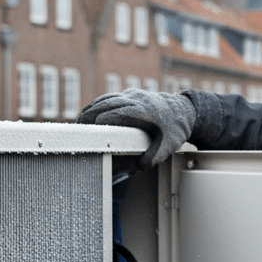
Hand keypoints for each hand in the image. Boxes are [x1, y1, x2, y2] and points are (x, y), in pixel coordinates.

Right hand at [76, 90, 196, 167]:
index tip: (93, 130)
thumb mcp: (169, 145)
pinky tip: (87, 114)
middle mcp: (137, 100)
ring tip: (77, 123)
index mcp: (146, 111)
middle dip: (92, 115)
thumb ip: (155, 156)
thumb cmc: (176, 129)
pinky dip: (96, 105)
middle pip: (109, 103)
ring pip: (107, 98)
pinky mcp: (129, 95)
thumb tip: (140, 166)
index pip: (121, 112)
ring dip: (91, 109)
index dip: (105, 120)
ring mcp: (133, 95)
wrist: (184, 110)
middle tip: (78, 129)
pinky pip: (109, 98)